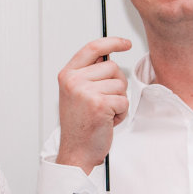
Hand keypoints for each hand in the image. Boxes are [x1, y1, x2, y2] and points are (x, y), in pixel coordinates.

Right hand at [56, 37, 131, 172]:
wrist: (76, 151)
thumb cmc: (79, 124)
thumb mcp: (76, 93)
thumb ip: (89, 74)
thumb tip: (109, 56)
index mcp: (67, 75)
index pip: (92, 48)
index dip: (112, 42)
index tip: (125, 44)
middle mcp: (74, 81)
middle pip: (112, 67)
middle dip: (116, 85)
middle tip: (104, 102)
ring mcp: (85, 92)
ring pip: (120, 85)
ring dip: (118, 101)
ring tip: (104, 113)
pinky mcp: (99, 104)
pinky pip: (124, 101)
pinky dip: (121, 113)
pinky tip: (107, 121)